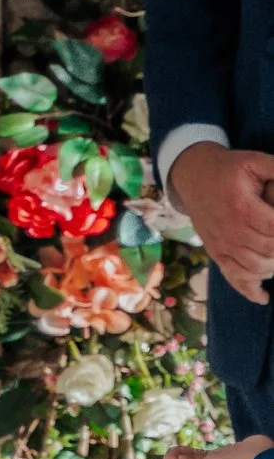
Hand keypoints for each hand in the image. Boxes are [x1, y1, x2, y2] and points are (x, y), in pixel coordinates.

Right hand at [169, 142, 273, 302]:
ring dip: (273, 266)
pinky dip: (249, 290)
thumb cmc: (229, 169)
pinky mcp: (216, 252)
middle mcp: (230, 229)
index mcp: (242, 206)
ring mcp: (221, 244)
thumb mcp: (255, 161)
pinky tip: (263, 297)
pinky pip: (233, 277)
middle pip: (269, 251)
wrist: (193, 175)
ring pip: (255, 268)